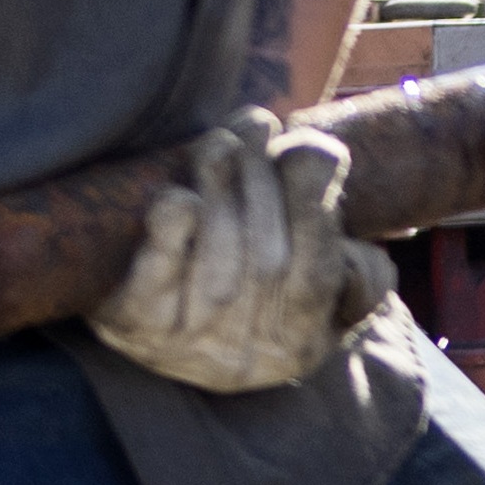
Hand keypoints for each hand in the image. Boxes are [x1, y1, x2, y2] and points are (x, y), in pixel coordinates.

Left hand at [91, 112, 389, 395]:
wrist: (159, 332)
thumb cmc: (248, 290)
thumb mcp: (315, 281)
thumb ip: (352, 254)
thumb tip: (344, 207)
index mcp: (299, 345)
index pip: (318, 273)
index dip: (313, 205)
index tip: (303, 145)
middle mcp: (246, 357)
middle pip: (267, 262)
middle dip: (262, 182)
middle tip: (256, 126)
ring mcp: (185, 345)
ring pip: (217, 261)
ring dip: (220, 188)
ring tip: (221, 143)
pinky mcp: (132, 326)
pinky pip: (153, 280)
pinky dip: (167, 233)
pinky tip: (177, 196)